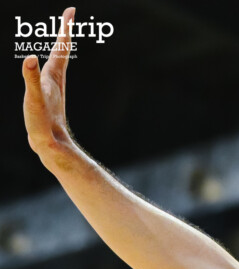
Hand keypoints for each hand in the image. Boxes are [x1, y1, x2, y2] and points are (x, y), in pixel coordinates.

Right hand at [22, 7, 74, 159]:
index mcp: (53, 75)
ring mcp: (53, 89)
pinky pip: (50, 75)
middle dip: (64, 32)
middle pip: (62, 51)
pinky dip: (50, 65)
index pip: (61, 47)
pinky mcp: (48, 98)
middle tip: (69, 16)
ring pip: (58, 64)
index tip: (71, 10)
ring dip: (59, 48)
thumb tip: (29, 58)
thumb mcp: (34, 99)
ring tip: (62, 37)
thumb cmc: (42, 123)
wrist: (51, 147)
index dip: (65, 28)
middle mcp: (56, 80)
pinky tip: (46, 70)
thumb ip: (30, 78)